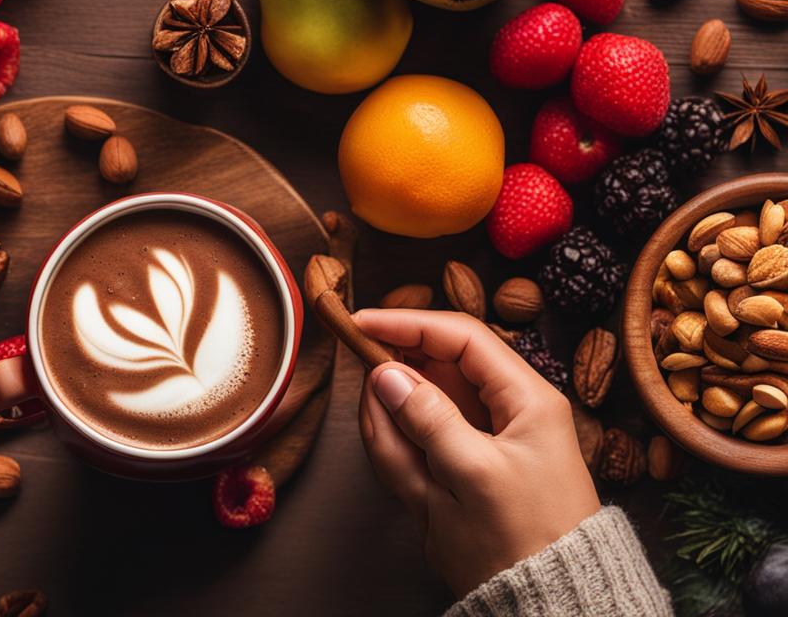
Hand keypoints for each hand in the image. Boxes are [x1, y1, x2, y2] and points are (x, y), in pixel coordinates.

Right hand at [353, 309, 598, 596]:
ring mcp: (481, 439)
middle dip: (396, 386)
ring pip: (419, 409)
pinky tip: (409, 482)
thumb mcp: (475, 475)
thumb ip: (429, 419)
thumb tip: (386, 374)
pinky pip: (419, 444)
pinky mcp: (462, 467)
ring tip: (409, 474)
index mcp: (525, 399)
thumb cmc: (525, 541)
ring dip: (396, 430)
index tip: (361, 322)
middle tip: (369, 404)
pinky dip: (401, 454)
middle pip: (435, 370)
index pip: (461, 336)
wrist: (550, 603)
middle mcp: (504, 411)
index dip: (409, 323)